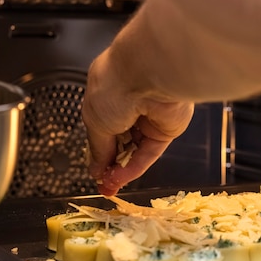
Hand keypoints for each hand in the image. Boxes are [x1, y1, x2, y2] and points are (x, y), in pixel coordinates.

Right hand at [82, 51, 193, 195]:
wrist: (150, 75)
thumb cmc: (116, 85)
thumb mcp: (93, 120)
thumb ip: (97, 148)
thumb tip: (96, 168)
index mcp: (107, 92)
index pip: (102, 127)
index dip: (98, 151)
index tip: (94, 170)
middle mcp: (130, 102)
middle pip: (120, 141)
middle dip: (109, 164)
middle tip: (101, 182)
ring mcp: (150, 116)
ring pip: (135, 149)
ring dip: (121, 169)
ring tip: (108, 185)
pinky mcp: (167, 128)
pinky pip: (149, 152)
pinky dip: (135, 167)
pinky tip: (120, 179)